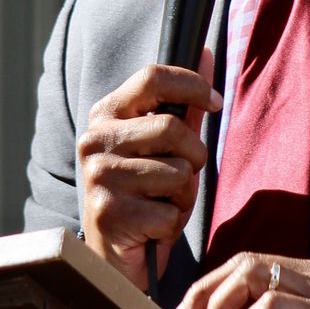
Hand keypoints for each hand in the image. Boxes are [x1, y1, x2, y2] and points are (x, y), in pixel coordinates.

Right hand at [76, 59, 220, 287]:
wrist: (112, 257)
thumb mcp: (163, 147)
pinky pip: (172, 212)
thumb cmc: (143, 196)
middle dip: (194, 156)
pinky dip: (173, 224)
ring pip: (178, 173)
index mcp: (104, 115)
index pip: (152, 77)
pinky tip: (151, 228)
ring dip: (184, 195)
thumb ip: (183, 105)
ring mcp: (98, 176)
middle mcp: (94, 141)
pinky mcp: (109, 213)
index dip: (192, 85)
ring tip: (161, 204)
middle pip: (172, 128)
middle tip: (181, 177)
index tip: (215, 101)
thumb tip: (204, 51)